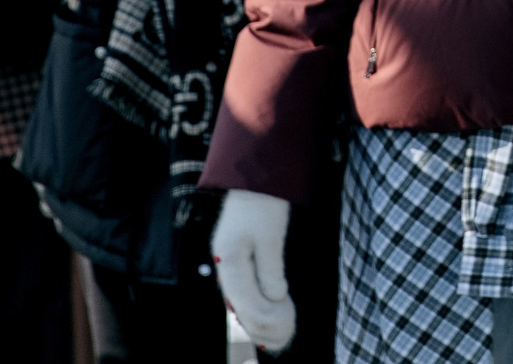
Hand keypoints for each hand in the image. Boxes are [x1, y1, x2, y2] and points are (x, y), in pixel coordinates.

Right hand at [213, 188, 295, 351]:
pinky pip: (245, 293)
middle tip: (286, 334)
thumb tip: (275, 297)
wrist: (254, 177)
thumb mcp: (271, 234)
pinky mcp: (237, 261)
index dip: (265, 320)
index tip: (287, 325)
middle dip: (263, 326)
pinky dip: (258, 308)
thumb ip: (271, 267)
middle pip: (240, 309)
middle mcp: (225, 266)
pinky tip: (272, 315)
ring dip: (260, 321)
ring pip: (241, 304)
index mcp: (230, 260)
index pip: (245, 303)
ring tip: (282, 332)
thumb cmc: (265, 201)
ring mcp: (229, 264)